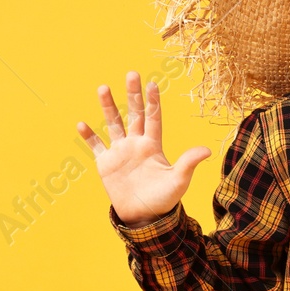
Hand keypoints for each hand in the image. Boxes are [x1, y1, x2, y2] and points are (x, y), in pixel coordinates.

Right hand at [77, 71, 210, 226]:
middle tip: (131, 73)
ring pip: (113, 124)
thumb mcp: (178, 181)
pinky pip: (96, 147)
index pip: (153, 118)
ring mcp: (120, 152)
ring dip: (108, 107)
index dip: (153, 101)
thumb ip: (188, 163)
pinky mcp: (106, 164)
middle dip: (132, 94)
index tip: (152, 83)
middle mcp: (136, 144)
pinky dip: (89, 137)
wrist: (144, 217)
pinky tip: (81, 124)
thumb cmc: (164, 199)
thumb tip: (207, 150)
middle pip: (134, 113)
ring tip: (103, 88)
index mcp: (153, 145)